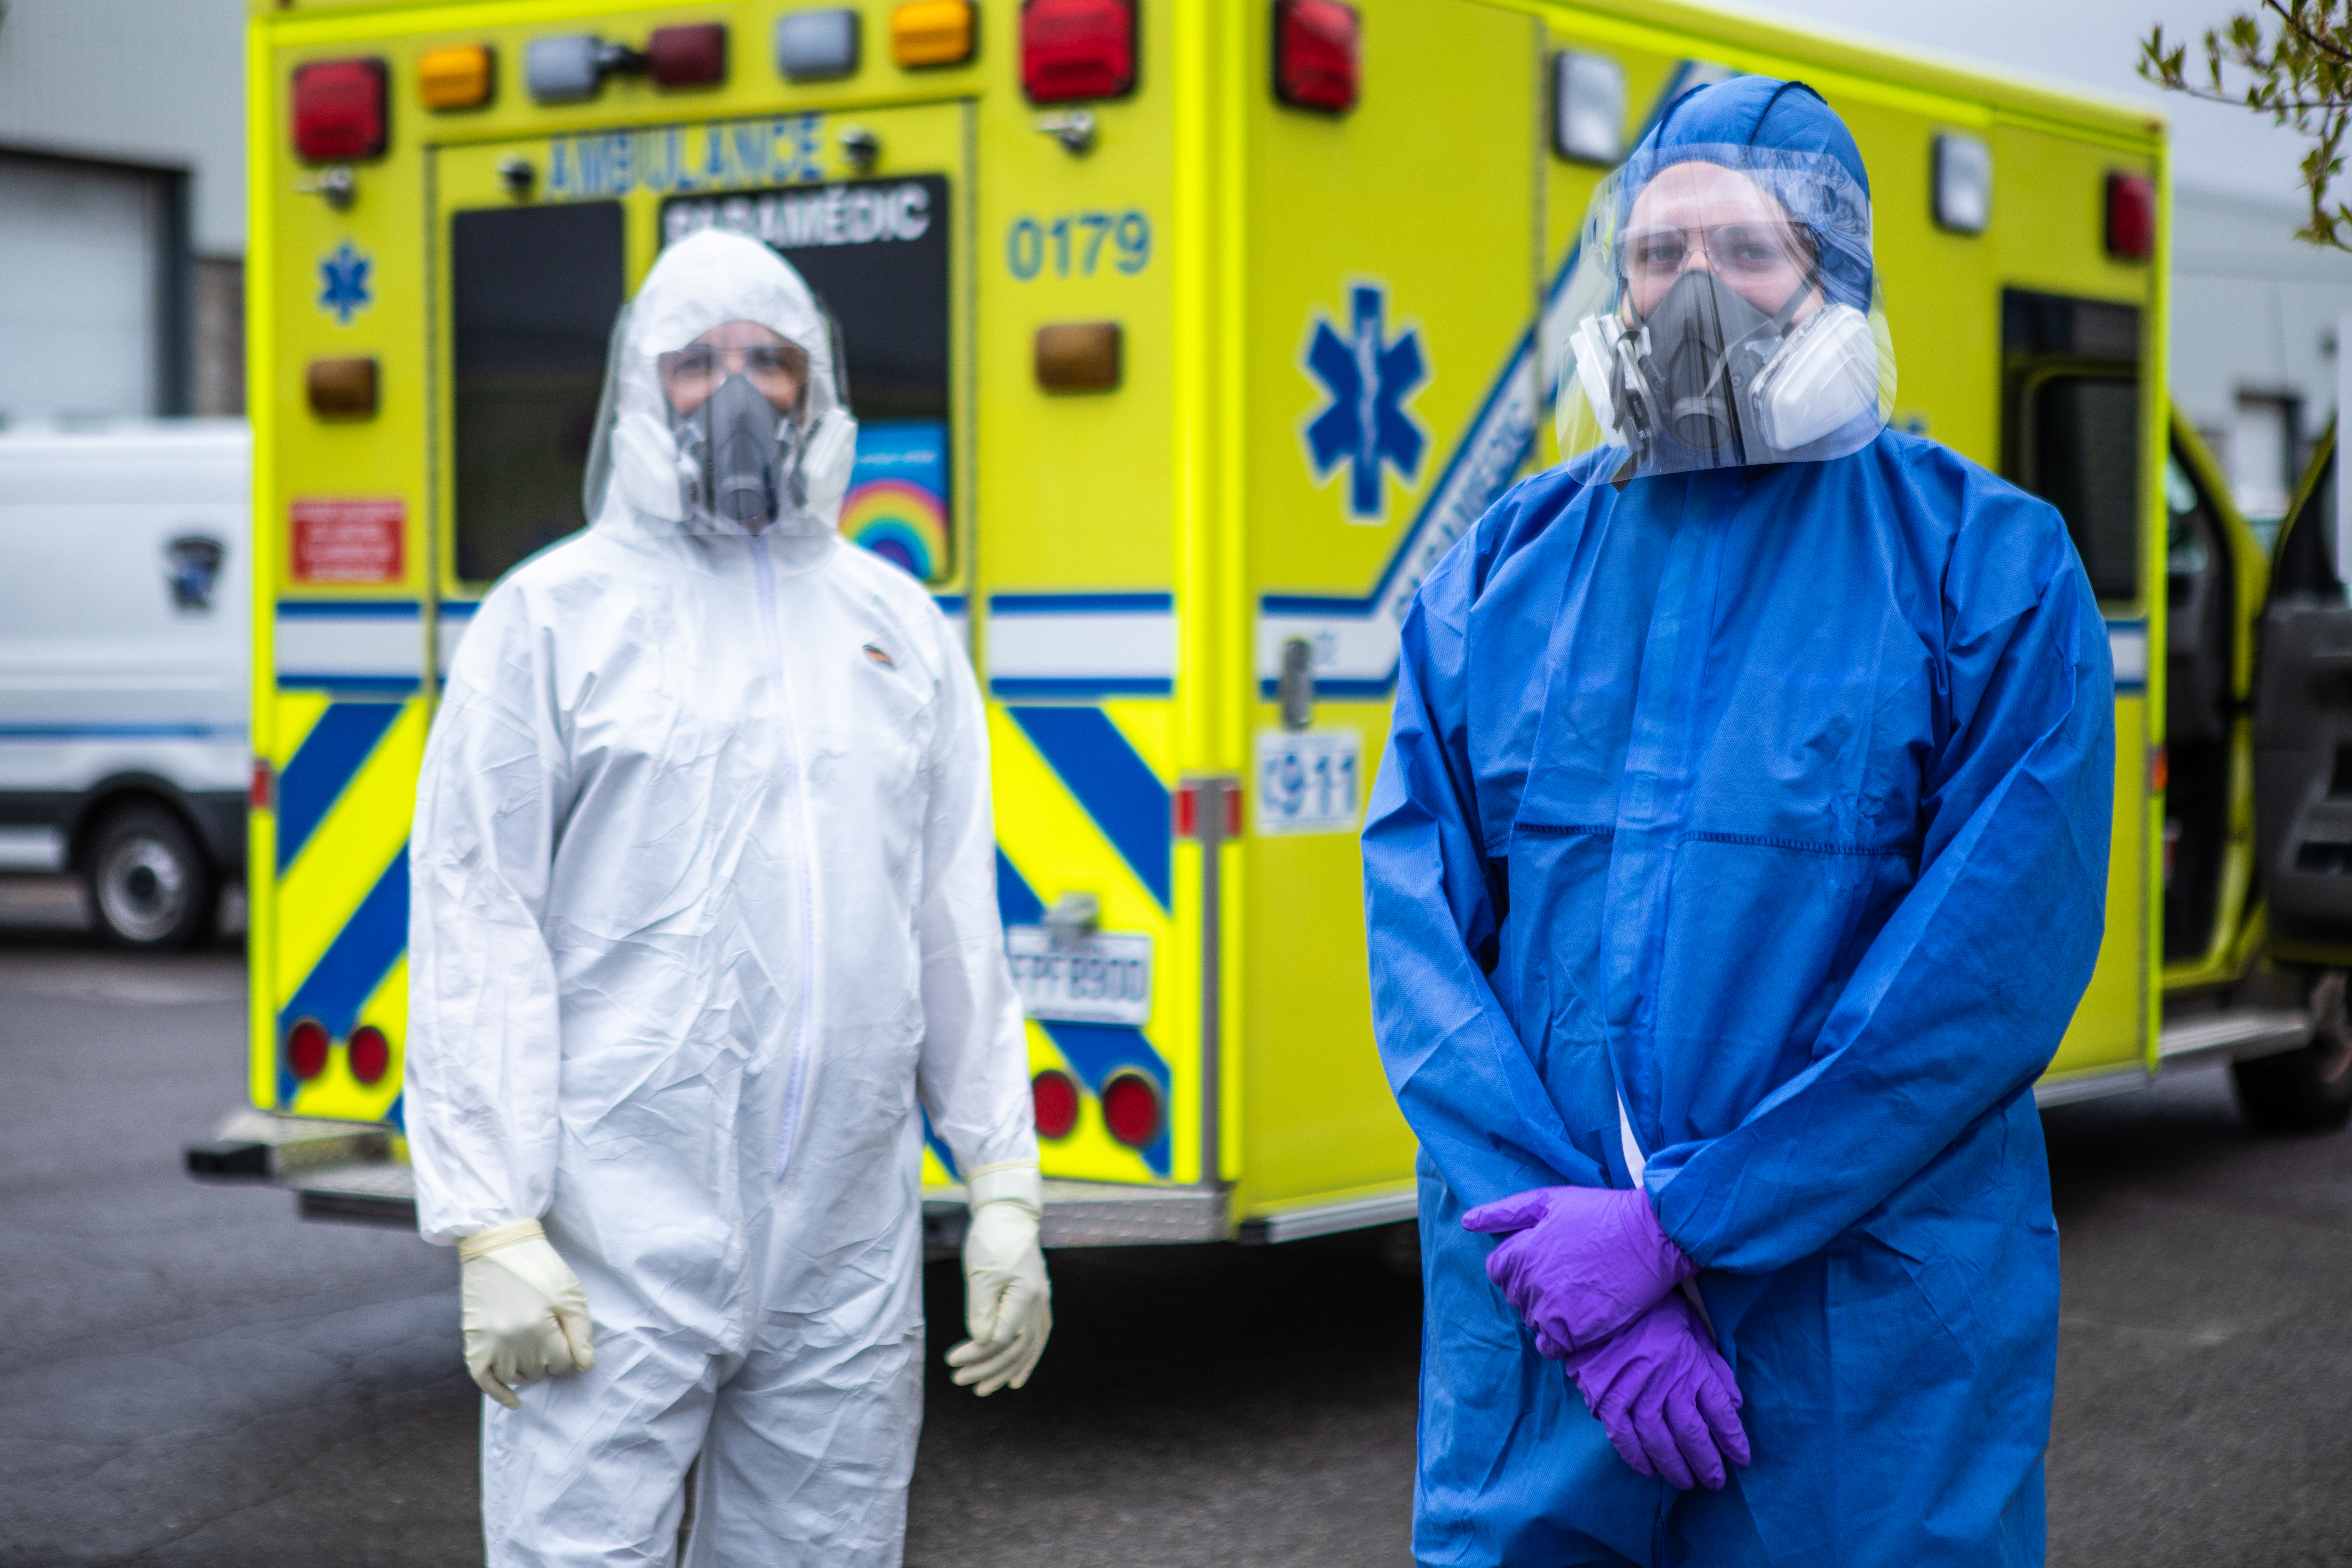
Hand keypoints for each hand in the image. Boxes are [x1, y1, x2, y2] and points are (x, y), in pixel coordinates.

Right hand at [457, 1219, 594, 1409]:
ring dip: (529, 1370)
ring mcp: (488, 1343)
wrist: (498, 1246)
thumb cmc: (540, 1267)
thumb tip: (585, 1367)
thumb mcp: (570, 1295)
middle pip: (540, 1372)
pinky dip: (499, 1393)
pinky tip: (514, 1402)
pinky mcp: (473, 1342)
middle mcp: (510, 1340)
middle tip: (550, 1336)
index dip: (569, 1353)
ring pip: (516, 1378)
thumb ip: (580, 1333)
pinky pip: (484, 1380)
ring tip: (534, 1349)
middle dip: (550, 1359)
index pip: (563, 1364)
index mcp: (538, 1327)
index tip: (566, 1337)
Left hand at [946, 1165, 1051, 1395]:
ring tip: (982, 1389)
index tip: (951, 1360)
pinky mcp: (1038, 1301)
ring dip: (1004, 1370)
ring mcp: (1042, 1302)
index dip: (977, 1354)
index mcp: (1026, 1295)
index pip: (1002, 1338)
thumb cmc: (991, 1240)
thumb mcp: (980, 1275)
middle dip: (988, 1368)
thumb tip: (981, 1343)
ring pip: (1028, 1347)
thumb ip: (981, 1311)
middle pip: (1016, 1348)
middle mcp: (1039, 1303)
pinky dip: (1026, 1359)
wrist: (1008, 1215)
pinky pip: (1036, 1338)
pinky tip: (1016, 1378)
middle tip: (960, 1380)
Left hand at [1462, 1184, 1693, 1354]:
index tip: (1545, 1259)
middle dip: (1533, 1287)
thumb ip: (1503, 1213)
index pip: (1497, 1271)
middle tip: (1567, 1274)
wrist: (1651, 1236)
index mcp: (1518, 1253)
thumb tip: (1466, 1221)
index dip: (1519, 1265)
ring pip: (1532, 1321)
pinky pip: (1551, 1346)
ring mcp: (1550, 1311)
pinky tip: (1580, 1318)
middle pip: (1515, 1297)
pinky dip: (1560, 1337)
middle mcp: (1528, 1284)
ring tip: (1578, 1293)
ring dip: (1548, 1311)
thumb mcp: (1548, 1200)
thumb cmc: (1600, 1213)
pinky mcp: (1575, 1332)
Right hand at [1563, 1291, 1749, 1490]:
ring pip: (1660, 1443)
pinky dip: (1636, 1458)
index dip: (1734, 1441)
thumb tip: (1735, 1402)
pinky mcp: (1607, 1398)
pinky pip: (1623, 1437)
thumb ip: (1714, 1364)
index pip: (1721, 1414)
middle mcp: (1667, 1385)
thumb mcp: (1693, 1328)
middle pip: (1693, 1435)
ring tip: (1687, 1483)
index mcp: (1691, 1367)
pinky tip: (1648, 1470)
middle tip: (1716, 1482)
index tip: (1742, 1459)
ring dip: (1676, 1467)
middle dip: (1709, 1464)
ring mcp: (1635, 1394)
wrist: (1601, 1296)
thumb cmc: (1651, 1311)